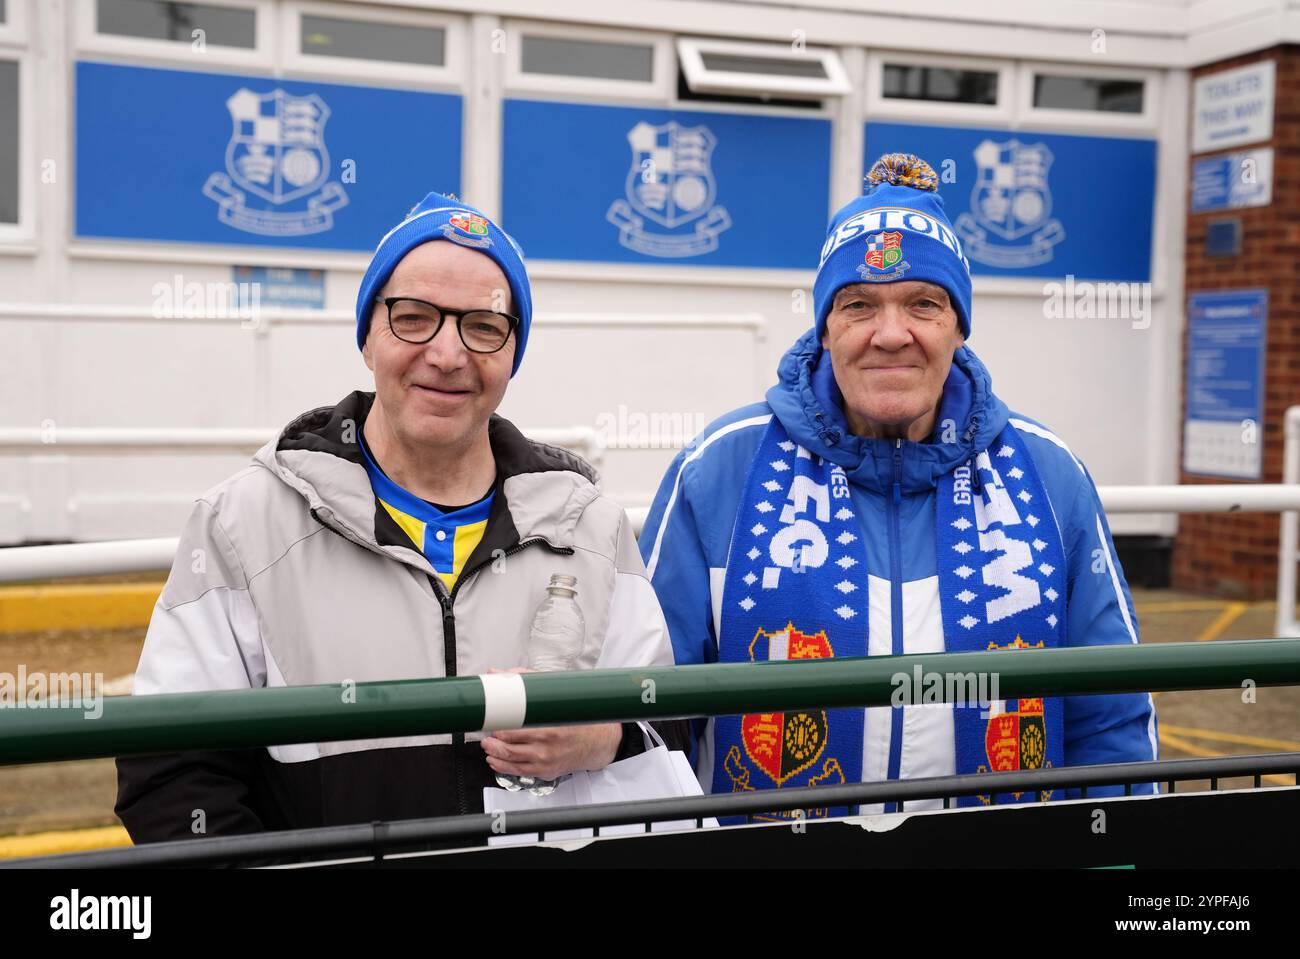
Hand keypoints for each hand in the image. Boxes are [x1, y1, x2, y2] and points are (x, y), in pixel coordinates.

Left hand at [480, 666, 622, 778]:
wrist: (598, 740)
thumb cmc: (575, 717)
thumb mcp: (554, 693)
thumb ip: (524, 681)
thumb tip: (497, 674)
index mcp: (549, 724)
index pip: (513, 726)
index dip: (497, 724)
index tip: (488, 718)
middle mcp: (547, 744)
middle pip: (508, 745)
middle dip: (492, 740)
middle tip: (486, 732)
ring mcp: (546, 760)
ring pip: (510, 759)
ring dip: (493, 753)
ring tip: (487, 745)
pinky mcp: (545, 771)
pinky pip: (518, 771)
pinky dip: (502, 766)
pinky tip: (495, 760)